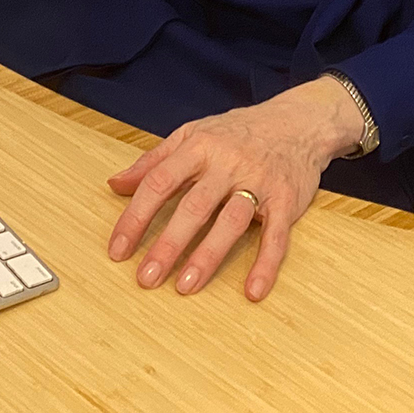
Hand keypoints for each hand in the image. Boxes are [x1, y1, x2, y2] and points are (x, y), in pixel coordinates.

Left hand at [104, 77, 363, 301]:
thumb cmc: (237, 132)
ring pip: (231, 221)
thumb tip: (115, 184)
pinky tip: (252, 291)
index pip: (159, 182)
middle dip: (167, 244)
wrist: (298, 121)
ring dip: (208, 255)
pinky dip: (266, 264)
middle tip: (145, 278)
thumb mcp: (192, 134)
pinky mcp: (287, 201)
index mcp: (199, 146)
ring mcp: (259, 182)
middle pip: (193, 206)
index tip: (117, 250)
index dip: (136, 217)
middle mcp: (228, 164)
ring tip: (185, 287)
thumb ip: (154, 160)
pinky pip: (277, 236)